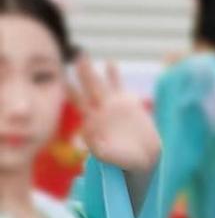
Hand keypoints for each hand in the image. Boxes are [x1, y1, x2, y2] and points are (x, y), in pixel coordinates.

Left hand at [73, 57, 160, 173]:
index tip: (65, 82)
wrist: (145, 159)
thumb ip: (99, 149)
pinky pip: (119, 86)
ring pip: (100, 84)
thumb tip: (87, 137)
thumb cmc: (125, 162)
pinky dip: (114, 75)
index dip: (72, 93)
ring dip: (91, 70)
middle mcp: (99, 111)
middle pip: (87, 89)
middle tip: (75, 58)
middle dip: (81, 74)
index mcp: (92, 123)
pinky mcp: (128, 103)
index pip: (79, 105)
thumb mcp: (111, 158)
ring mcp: (112, 105)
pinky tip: (110, 62)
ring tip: (82, 55)